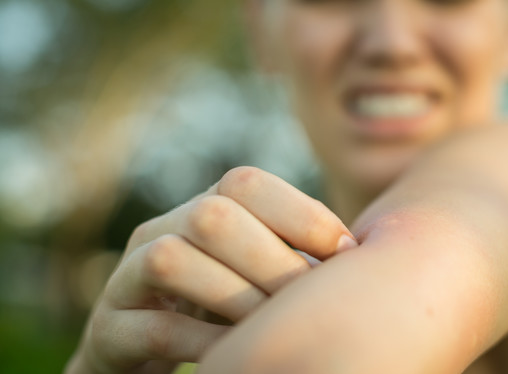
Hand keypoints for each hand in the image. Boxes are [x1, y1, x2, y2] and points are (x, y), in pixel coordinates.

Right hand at [66, 167, 355, 373]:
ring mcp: (128, 276)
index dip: (300, 212)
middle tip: (307, 298)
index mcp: (204, 208)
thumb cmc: (224, 306)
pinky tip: (233, 353)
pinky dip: (201, 341)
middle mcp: (163, 229)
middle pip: (212, 215)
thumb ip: (297, 255)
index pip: (245, 183)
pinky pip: (153, 327)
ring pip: (173, 259)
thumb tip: (368, 254)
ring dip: (235, 296)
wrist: (148, 349)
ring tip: (270, 325)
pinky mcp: (109, 326)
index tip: (346, 252)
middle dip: (271, 258)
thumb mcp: (261, 273)